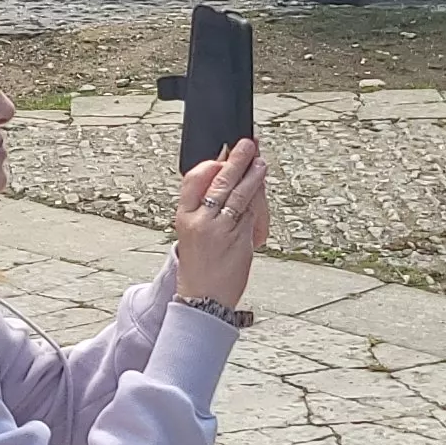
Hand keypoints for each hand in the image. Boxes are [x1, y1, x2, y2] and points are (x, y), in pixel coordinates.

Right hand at [172, 137, 266, 310]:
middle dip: (236, 160)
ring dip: (253, 176)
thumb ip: (206, 209)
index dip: (210, 164)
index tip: (221, 156)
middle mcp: (201, 220)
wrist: (203, 300)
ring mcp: (221, 230)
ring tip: (260, 163)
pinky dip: (258, 203)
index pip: (193, 179)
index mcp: (184, 216)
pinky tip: (261, 191)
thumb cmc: (199, 267)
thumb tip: (227, 183)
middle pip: (221, 182)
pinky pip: (251, 215)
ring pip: (240, 195)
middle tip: (247, 145)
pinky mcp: (240, 239)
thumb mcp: (192, 233)